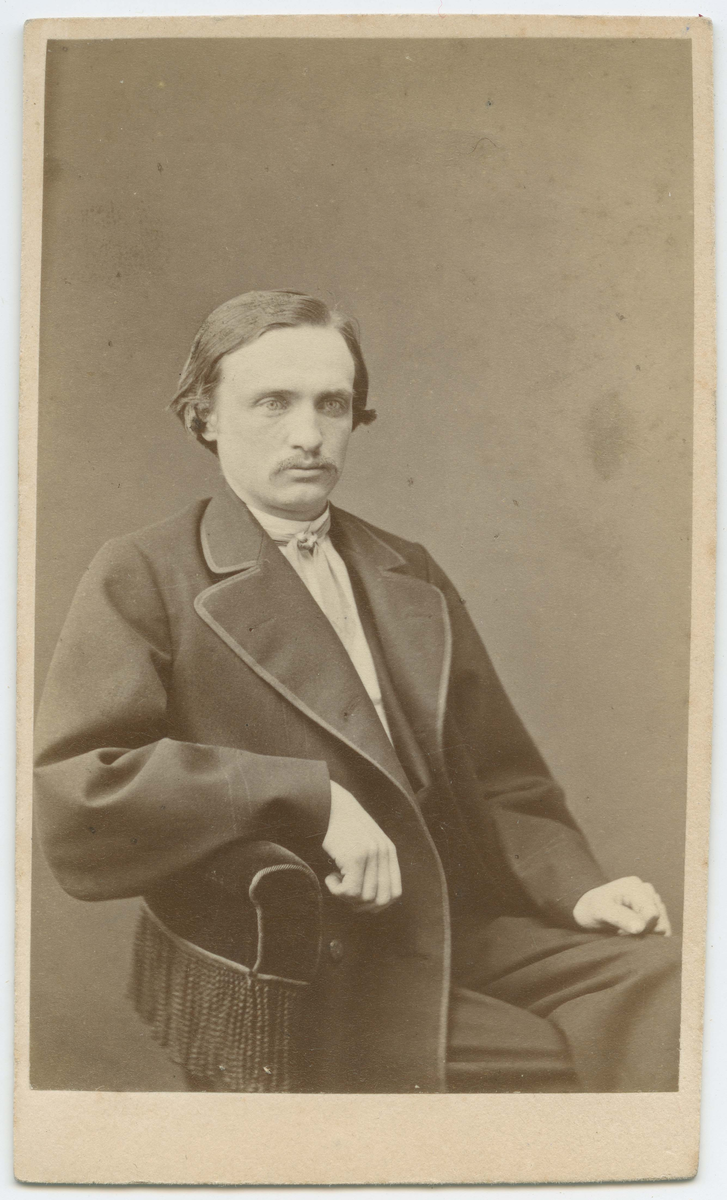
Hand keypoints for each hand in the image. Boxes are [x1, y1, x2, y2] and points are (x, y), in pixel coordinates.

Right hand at [322, 781, 401, 912]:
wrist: (328, 805)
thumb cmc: (343, 827)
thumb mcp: (367, 842)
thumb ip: (375, 864)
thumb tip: (372, 901)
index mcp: (389, 852)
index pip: (395, 893)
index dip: (378, 905)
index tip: (360, 902)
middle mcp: (383, 853)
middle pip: (380, 900)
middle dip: (361, 905)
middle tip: (345, 894)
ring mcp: (371, 855)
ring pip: (364, 898)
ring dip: (346, 896)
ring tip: (336, 880)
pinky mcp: (355, 857)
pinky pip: (349, 891)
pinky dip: (337, 891)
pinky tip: (330, 877)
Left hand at [573, 876, 670, 936]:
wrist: (588, 908)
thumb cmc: (591, 908)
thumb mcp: (601, 911)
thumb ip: (620, 917)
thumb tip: (640, 927)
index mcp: (635, 886)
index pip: (652, 914)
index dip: (641, 928)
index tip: (621, 931)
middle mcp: (647, 890)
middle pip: (660, 920)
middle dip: (643, 931)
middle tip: (621, 931)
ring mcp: (651, 899)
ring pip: (663, 925)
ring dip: (646, 933)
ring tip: (626, 930)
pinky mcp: (653, 909)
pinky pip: (662, 927)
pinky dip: (650, 934)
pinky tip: (634, 931)